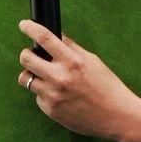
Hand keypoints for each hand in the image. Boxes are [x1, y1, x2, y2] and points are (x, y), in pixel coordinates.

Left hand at [17, 18, 140, 141]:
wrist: (116, 116)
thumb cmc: (108, 86)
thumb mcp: (92, 61)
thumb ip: (72, 48)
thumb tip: (56, 36)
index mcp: (72, 62)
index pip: (45, 38)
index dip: (30, 28)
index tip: (24, 25)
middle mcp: (59, 78)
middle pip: (26, 58)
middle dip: (26, 53)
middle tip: (33, 55)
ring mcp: (53, 95)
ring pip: (25, 78)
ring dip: (32, 74)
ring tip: (44, 76)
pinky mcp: (50, 110)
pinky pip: (37, 96)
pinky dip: (44, 92)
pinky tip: (59, 95)